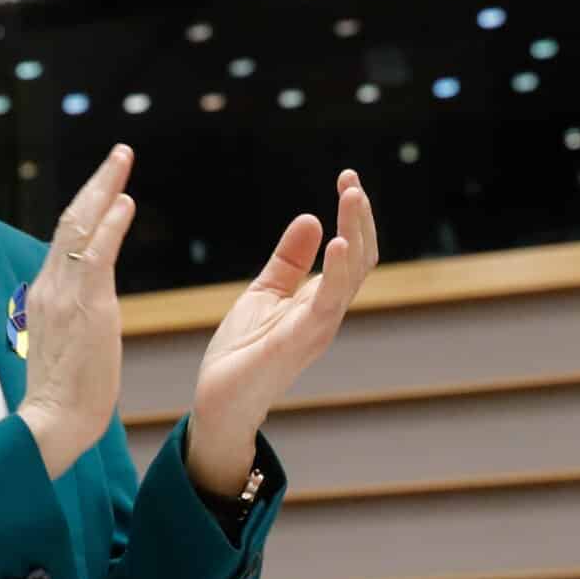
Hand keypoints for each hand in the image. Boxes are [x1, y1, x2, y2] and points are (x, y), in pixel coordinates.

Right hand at [17, 144, 137, 479]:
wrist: (52, 421)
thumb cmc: (63, 394)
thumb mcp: (64, 343)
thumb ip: (71, 316)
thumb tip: (82, 306)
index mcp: (45, 295)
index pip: (63, 240)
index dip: (85, 208)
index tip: (103, 186)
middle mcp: (49, 286)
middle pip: (69, 220)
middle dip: (96, 184)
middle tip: (119, 154)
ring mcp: (64, 293)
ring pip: (80, 227)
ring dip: (104, 189)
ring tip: (123, 160)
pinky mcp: (84, 305)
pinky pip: (97, 254)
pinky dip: (110, 224)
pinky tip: (126, 201)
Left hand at [185, 170, 378, 495]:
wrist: (219, 399)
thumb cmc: (242, 351)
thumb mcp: (265, 292)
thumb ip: (289, 260)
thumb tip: (311, 219)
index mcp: (319, 300)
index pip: (351, 253)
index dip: (353, 218)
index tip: (347, 179)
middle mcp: (327, 312)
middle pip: (359, 258)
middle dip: (359, 218)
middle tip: (351, 180)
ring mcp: (318, 327)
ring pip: (351, 274)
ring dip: (354, 233)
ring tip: (352, 197)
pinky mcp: (300, 340)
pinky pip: (327, 302)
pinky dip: (335, 271)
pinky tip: (336, 242)